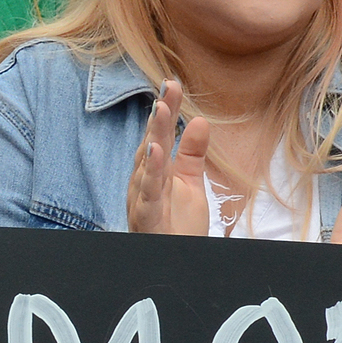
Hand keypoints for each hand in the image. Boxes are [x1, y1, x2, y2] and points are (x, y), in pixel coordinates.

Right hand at [123, 80, 216, 234]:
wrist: (173, 260)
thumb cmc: (177, 224)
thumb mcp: (191, 183)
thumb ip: (192, 153)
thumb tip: (199, 120)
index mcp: (155, 170)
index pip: (160, 134)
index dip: (167, 110)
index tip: (172, 83)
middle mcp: (144, 181)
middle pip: (151, 142)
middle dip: (159, 116)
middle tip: (167, 87)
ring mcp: (142, 199)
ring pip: (146, 165)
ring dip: (153, 137)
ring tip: (161, 110)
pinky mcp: (146, 218)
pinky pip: (147, 194)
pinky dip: (150, 173)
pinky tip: (156, 152)